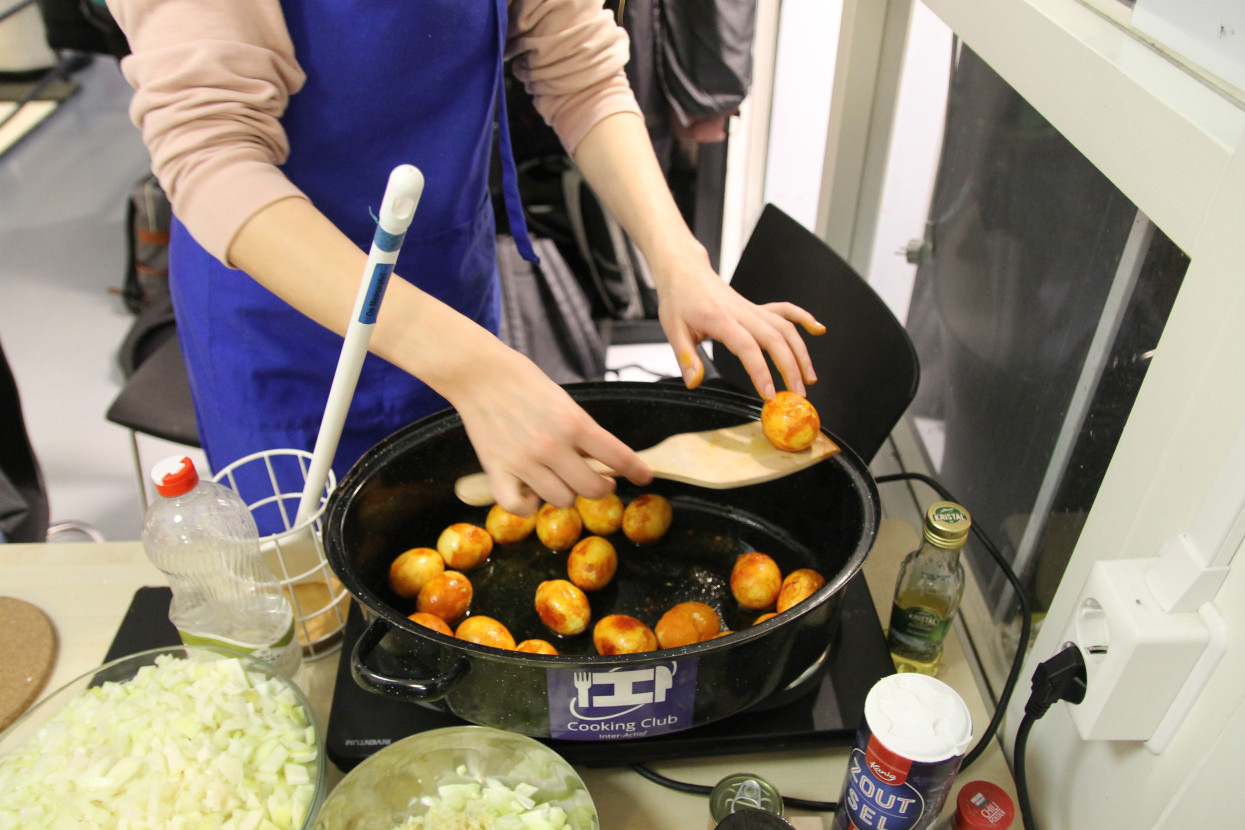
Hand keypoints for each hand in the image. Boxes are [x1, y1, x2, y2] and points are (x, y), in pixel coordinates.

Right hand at [446, 345, 652, 515]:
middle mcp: (551, 446)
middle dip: (601, 486)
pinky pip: (519, 507)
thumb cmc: (523, 381)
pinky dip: (527, 506)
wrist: (479, 373)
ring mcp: (523, 461)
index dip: (636, 470)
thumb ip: (582, 430)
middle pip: (592, 488)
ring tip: (559, 478)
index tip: (644, 476)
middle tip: (600, 480)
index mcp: (573, 422)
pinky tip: (531, 493)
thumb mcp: (564, 401)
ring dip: (565, 492)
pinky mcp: (497, 469)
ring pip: (561, 500)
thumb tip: (602, 458)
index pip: (618, 456)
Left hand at [652, 241, 824, 399]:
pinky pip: (784, 310)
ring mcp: (752, 309)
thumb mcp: (672, 329)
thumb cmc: (679, 299)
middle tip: (797, 394)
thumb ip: (685, 357)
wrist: (685, 271)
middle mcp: (741, 312)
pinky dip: (803, 318)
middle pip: (775, 338)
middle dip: (791, 368)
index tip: (769, 394)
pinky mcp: (756, 307)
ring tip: (809, 378)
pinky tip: (818, 330)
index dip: (761, 371)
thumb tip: (694, 381)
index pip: (747, 347)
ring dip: (801, 352)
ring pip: (785, 327)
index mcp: (720, 319)